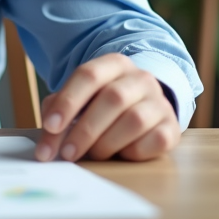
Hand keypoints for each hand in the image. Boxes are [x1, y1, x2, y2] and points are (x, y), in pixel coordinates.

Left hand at [35, 53, 179, 162]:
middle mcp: (140, 78)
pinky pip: (154, 141)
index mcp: (114, 64)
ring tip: (92, 155)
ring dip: (107, 143)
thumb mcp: (79, 98)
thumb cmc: (101, 104)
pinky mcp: (172, 127)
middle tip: (67, 154)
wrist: (143, 106)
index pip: (88, 75)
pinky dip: (133, 152)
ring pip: (134, 120)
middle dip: (85, 129)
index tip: (50, 126)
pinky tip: (121, 153)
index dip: (67, 101)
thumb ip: (58, 111)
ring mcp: (160, 102)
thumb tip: (46, 142)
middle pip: (113, 98)